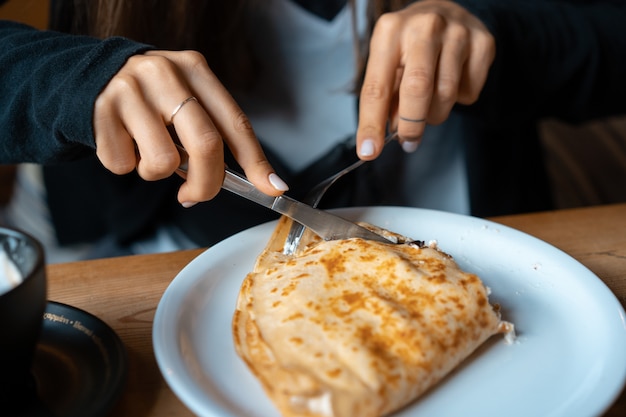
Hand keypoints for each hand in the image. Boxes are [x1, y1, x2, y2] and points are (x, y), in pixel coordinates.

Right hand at [93, 50, 287, 206]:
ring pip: (163, 163)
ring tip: (148, 152)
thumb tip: (247, 181)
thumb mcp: (186, 99)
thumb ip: (212, 131)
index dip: (256, 161)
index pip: (236, 123)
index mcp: (196, 70)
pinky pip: (123, 165)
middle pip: (206, 145)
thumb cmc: (152, 98)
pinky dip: (126, 166)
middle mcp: (165, 75)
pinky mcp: (100, 112)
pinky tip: (124, 143)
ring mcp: (131, 91)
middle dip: (207, 184)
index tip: (272, 187)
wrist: (91, 76)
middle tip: (195, 195)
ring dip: (157, 174)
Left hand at [356, 0, 494, 157]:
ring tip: (429, 106)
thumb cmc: (410, 46)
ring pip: (446, 95)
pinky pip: (469, 92)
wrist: (449, 12)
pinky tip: (453, 82)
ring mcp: (457, 33)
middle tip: (408, 141)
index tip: (369, 151)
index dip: (371, 124)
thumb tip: (382, 137)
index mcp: (390, 31)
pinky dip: (459, 100)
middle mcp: (424, 27)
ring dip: (434, 114)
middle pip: (416, 89)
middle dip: (410, 124)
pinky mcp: (483, 43)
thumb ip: (385, 98)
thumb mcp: (388, 63)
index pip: (376, 87)